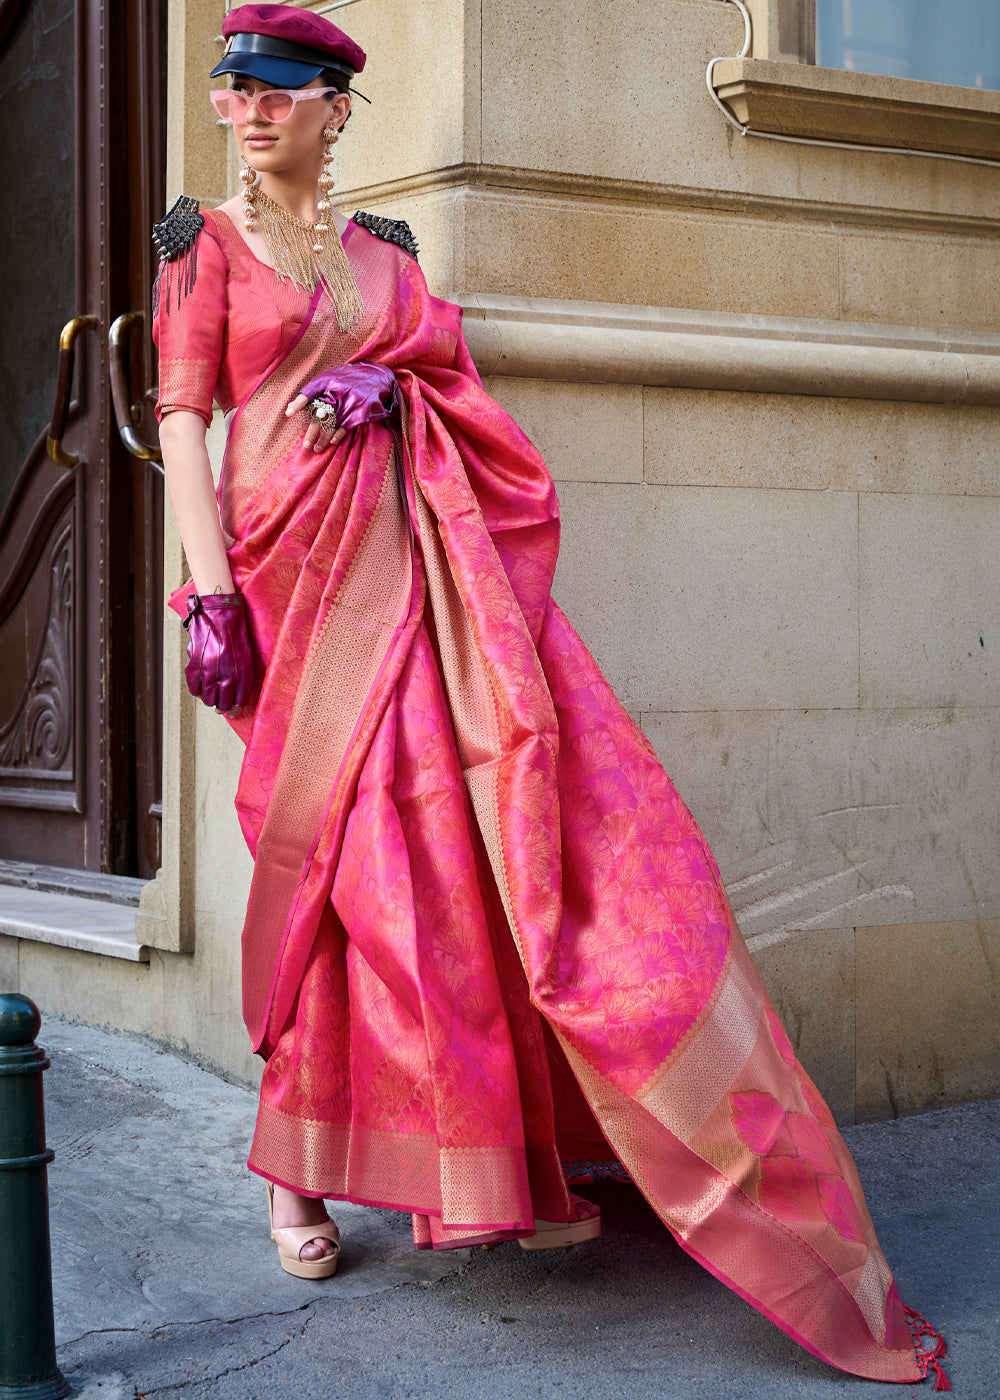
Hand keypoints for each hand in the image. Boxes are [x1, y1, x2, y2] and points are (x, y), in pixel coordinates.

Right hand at [183, 592, 254, 710]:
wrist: (220, 613)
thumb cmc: (236, 633)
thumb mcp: (246, 656)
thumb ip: (242, 676)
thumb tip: (234, 694)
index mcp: (243, 675)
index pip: (239, 702)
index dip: (234, 709)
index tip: (232, 711)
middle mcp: (227, 676)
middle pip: (222, 704)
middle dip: (221, 707)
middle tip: (220, 706)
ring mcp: (210, 672)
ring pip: (208, 699)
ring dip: (209, 699)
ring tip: (211, 695)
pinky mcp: (195, 666)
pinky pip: (194, 688)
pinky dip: (197, 690)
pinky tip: (201, 687)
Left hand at [286, 362, 397, 454]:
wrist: (379, 377)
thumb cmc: (350, 379)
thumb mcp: (332, 378)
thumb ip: (314, 391)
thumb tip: (290, 406)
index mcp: (329, 382)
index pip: (310, 392)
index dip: (299, 402)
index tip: (288, 413)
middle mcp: (338, 392)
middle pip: (320, 415)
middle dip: (312, 432)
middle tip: (306, 446)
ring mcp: (349, 403)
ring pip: (332, 424)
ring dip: (324, 439)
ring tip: (317, 449)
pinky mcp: (360, 412)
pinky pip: (346, 427)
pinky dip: (338, 435)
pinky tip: (332, 442)